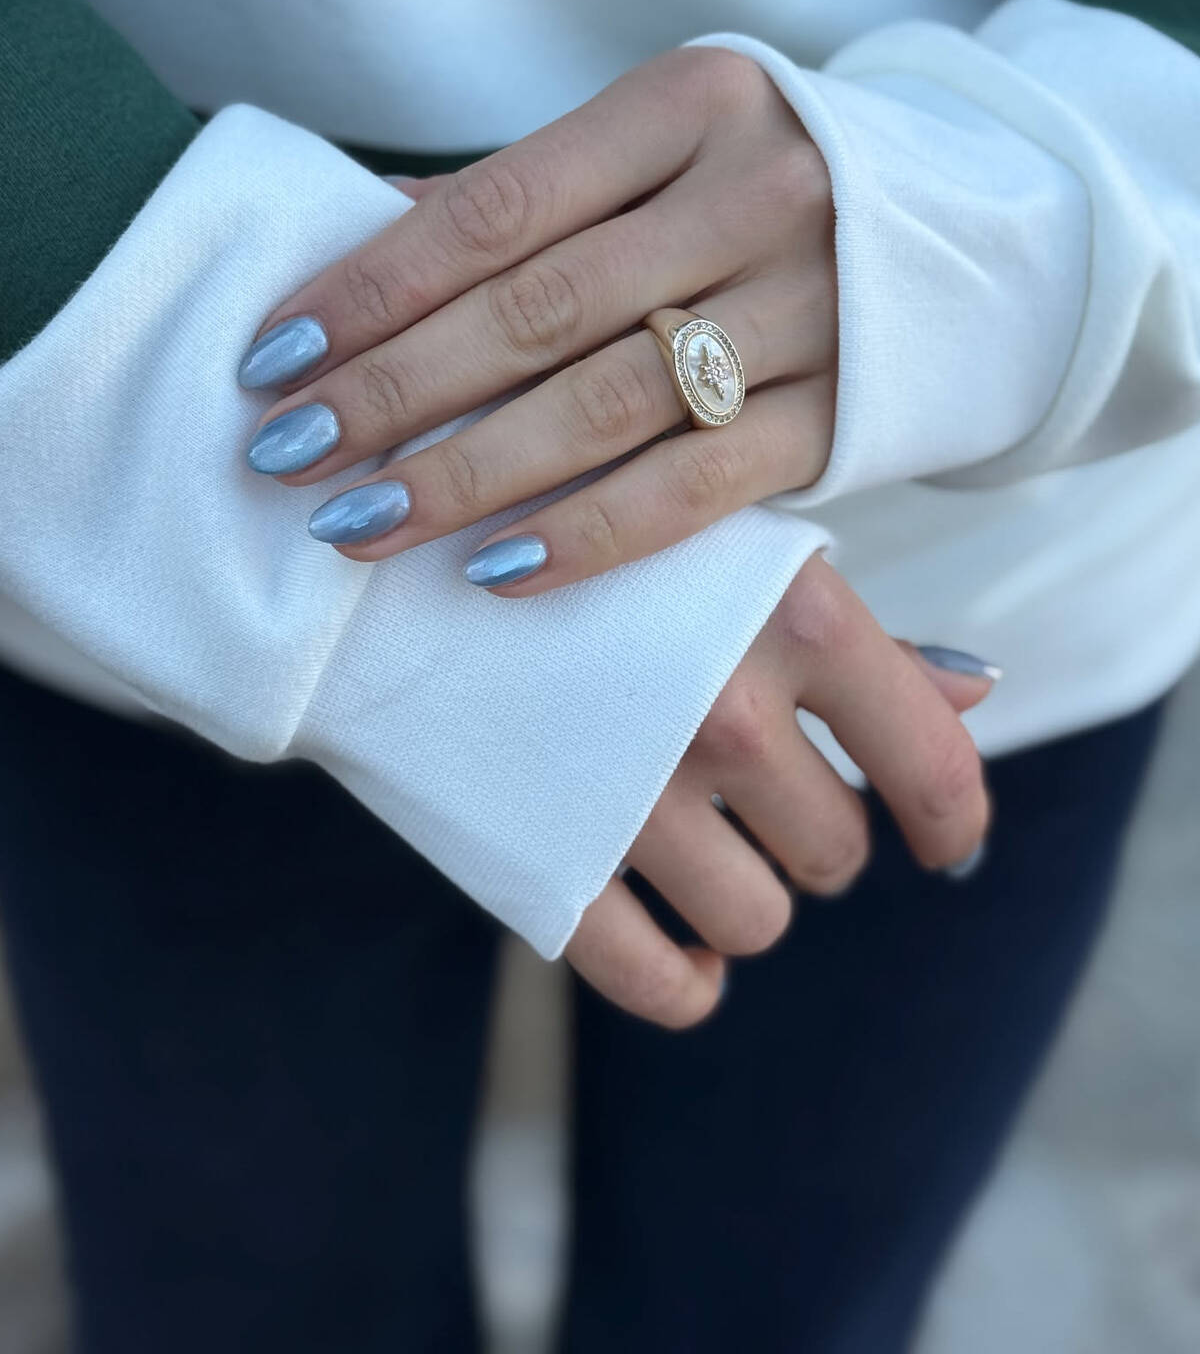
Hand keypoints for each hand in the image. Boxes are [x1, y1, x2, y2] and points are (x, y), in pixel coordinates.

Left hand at [238, 46, 836, 590]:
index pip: (496, 205)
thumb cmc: (771, 187)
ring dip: (466, 475)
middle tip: (286, 453)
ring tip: (359, 524)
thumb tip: (362, 231)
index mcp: (691, 102)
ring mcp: (811, 308)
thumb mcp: (667, 144)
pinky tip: (492, 569)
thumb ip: (532, 190)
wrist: (981, 243)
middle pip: (538, 311)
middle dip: (393, 391)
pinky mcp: (841, 416)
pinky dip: (589, 535)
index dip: (373, 286)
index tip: (273, 357)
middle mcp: (756, 194)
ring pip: (606, 405)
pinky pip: (696, 490)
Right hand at [562, 551, 994, 1026]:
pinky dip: (688, 980)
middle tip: (748, 779)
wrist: (372, 556)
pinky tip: (683, 944)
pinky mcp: (553, 868)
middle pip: (837, 851)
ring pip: (759, 920)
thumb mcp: (725, 546)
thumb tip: (978, 692)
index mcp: (798, 616)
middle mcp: (733, 712)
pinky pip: (667, 985)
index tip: (945, 842)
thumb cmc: (570, 529)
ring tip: (696, 833)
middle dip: (809, 829)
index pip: (934, 770)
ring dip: (744, 894)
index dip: (954, 823)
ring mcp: (640, 796)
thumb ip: (854, 631)